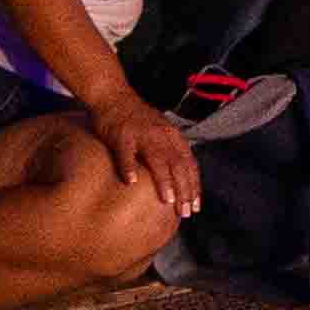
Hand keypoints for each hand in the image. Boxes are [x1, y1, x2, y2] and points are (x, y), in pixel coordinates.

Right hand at [88, 96, 204, 223]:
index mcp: (173, 137)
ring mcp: (142, 134)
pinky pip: (125, 153)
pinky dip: (129, 167)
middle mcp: (162, 135)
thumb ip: (170, 152)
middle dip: (184, 189)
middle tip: (185, 212)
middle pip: (178, 164)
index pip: (189, 164)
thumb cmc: (137, 120)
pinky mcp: (121, 135)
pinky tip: (130, 183)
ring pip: (157, 159)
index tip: (196, 205)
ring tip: (168, 200)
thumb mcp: (160, 133)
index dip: (194, 185)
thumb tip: (179, 180)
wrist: (113, 97)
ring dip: (164, 181)